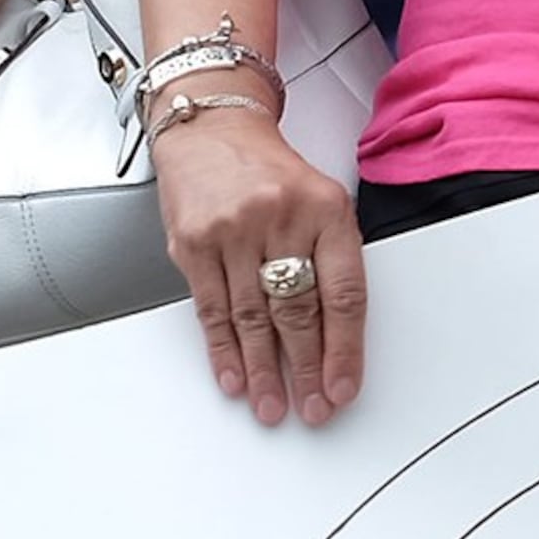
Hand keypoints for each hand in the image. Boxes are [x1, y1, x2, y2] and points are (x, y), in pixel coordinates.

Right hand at [154, 98, 364, 426]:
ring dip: (263, 371)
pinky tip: (233, 377)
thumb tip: (337, 336)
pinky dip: (223, 350)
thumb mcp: (321, 200)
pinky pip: (211, 309)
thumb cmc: (272, 172)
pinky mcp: (193, 243)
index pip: (343, 292)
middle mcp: (281, 218)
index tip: (343, 386)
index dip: (345, 348)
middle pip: (298, 311)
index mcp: (327, 209)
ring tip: (272, 405)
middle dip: (306, 368)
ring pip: (253, 317)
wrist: (212, 130)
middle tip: (312, 407)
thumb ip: (330, 258)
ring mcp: (234, 231)